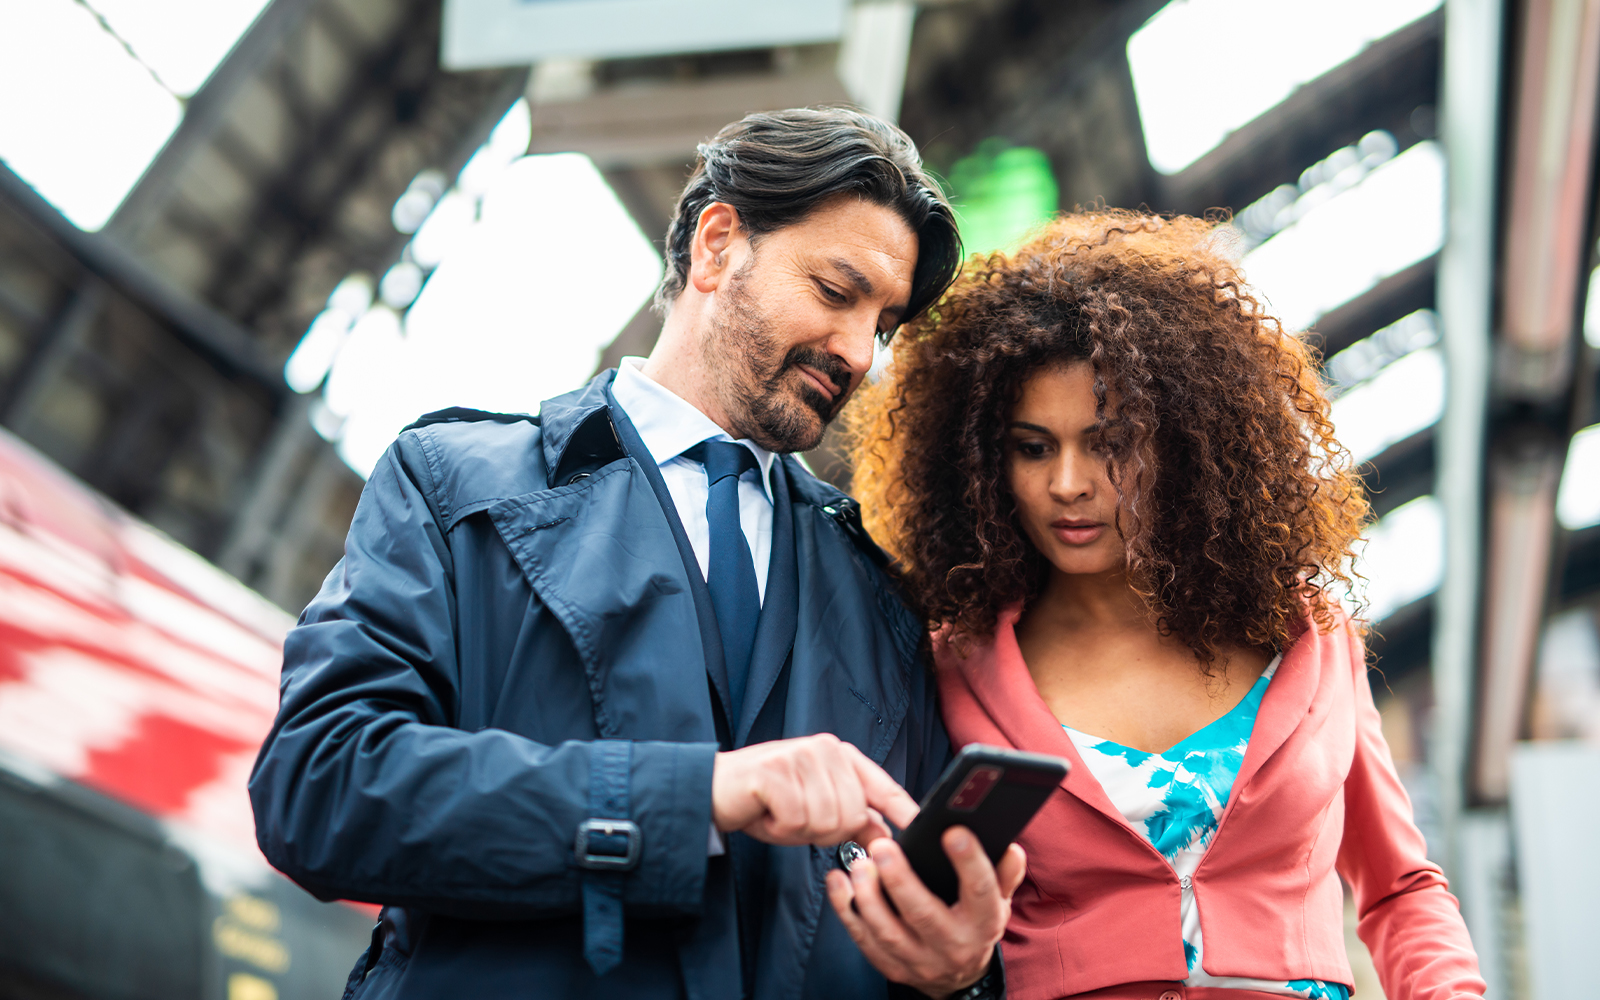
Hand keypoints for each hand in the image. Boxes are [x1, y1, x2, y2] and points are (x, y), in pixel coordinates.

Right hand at [711, 734, 919, 845]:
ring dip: (799, 832)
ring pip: (826, 821)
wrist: (713, 789)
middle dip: (823, 832)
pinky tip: (766, 813)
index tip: (921, 828)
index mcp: (840, 755)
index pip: (881, 786)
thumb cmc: (767, 801)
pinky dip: (779, 829)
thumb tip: (887, 837)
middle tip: (794, 818)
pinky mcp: (775, 770)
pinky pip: (797, 821)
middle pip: (852, 815)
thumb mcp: (815, 809)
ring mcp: (800, 755)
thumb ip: (852, 817)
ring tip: (779, 813)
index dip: (903, 810)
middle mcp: (825, 749)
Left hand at [825, 826, 1024, 997]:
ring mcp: (919, 960)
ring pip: (888, 932)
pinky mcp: (892, 966)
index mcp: (983, 923)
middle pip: (924, 914)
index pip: (981, 891)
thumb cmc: (975, 924)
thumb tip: (1011, 848)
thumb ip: (1004, 873)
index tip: (953, 832)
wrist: (959, 975)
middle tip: (883, 847)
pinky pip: (864, 939)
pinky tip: (838, 881)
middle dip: (901, 880)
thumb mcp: (998, 901)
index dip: (969, 862)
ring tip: (859, 864)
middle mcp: (952, 945)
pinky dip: (847, 910)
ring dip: (869, 897)